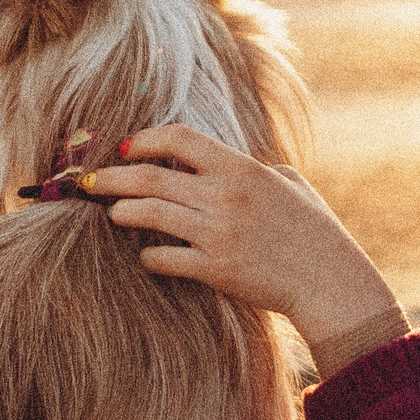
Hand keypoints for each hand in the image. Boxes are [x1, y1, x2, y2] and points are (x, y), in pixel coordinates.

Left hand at [85, 124, 397, 349]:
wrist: (329, 281)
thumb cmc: (314, 229)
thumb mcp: (288, 184)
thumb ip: (252, 169)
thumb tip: (221, 162)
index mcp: (242, 168)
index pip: (179, 138)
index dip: (145, 139)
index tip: (127, 148)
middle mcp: (225, 196)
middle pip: (150, 176)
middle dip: (111, 177)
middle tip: (90, 182)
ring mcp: (218, 233)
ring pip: (149, 214)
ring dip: (123, 212)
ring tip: (114, 214)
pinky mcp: (215, 270)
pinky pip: (163, 258)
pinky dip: (148, 255)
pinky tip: (147, 255)